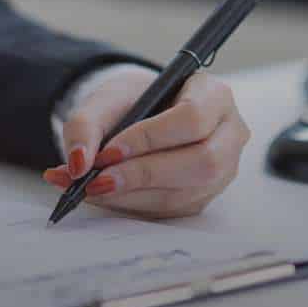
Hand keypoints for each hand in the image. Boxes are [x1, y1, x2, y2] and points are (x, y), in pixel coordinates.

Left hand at [43, 68, 250, 218]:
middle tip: (97, 179)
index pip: (193, 118)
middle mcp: (229, 134)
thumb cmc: (133, 101)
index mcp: (215, 96)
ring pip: (184, 193)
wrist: (143, 115)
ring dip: (132, 195)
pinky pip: (170, 210)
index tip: (110, 151)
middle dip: (144, 174)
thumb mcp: (106, 99)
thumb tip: (78, 163)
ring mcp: (222, 170)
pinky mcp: (203, 197)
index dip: (151, 138)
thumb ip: (85, 125)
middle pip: (201, 162)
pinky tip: (104, 194)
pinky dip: (131, 205)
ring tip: (89, 187)